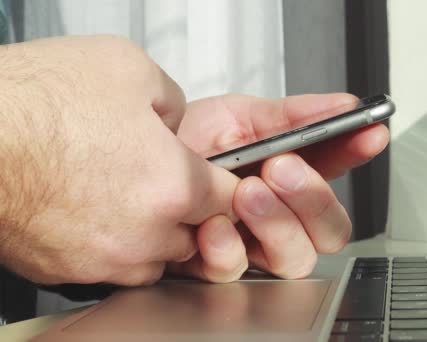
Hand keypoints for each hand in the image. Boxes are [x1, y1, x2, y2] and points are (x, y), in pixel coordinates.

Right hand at [0, 36, 238, 284]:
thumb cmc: (32, 103)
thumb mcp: (125, 67)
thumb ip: (170, 99)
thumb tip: (173, 118)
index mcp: (172, 185)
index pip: (231, 201)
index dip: (228, 185)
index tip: (222, 180)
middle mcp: (143, 233)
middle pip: (197, 236)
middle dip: (192, 212)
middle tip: (171, 183)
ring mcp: (102, 258)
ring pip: (155, 261)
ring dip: (154, 235)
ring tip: (131, 198)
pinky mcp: (64, 270)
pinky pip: (108, 267)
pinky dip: (112, 246)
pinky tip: (94, 210)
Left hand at [174, 94, 389, 281]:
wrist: (132, 165)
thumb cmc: (185, 142)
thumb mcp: (238, 117)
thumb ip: (292, 116)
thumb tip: (344, 104)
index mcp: (289, 174)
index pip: (338, 169)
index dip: (358, 152)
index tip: (369, 133)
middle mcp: (279, 214)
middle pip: (330, 230)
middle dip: (313, 199)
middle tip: (284, 169)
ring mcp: (252, 244)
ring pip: (296, 258)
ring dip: (276, 224)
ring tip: (247, 193)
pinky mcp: (219, 265)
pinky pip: (239, 271)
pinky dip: (227, 247)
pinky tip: (211, 225)